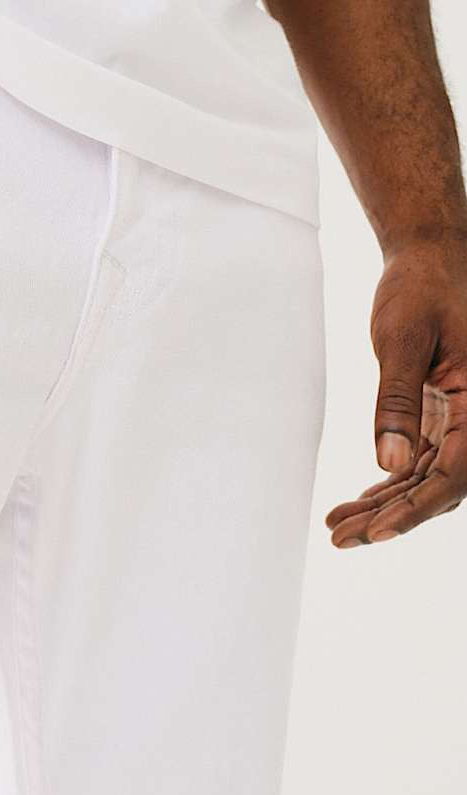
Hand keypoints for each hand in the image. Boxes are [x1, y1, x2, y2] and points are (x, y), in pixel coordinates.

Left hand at [327, 235, 466, 547]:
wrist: (429, 256)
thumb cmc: (422, 287)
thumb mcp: (402, 339)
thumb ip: (398, 401)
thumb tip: (391, 465)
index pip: (454, 472)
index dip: (415, 508)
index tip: (377, 532)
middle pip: (441, 485)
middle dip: (392, 517)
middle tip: (341, 538)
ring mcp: (463, 417)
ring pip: (429, 476)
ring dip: (387, 504)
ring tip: (339, 525)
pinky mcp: (444, 412)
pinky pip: (423, 458)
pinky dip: (393, 482)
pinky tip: (361, 501)